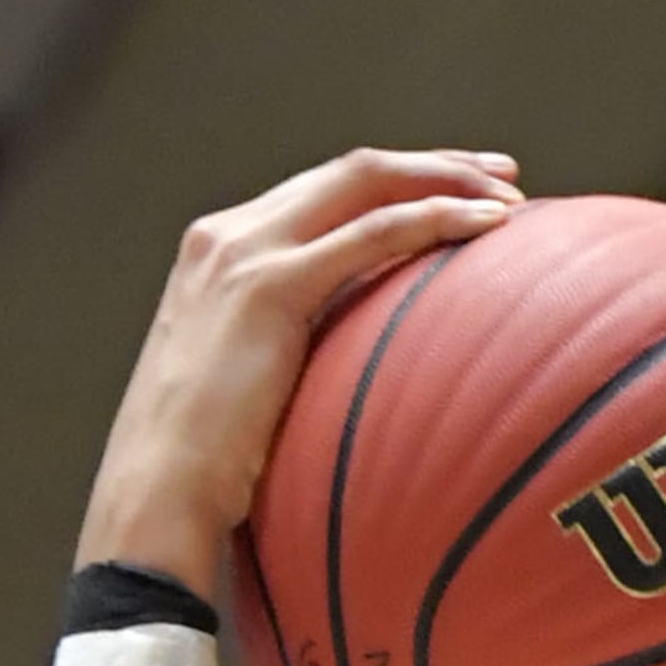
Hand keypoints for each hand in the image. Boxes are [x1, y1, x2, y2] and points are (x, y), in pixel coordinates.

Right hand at [79, 149, 519, 590]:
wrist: (153, 499)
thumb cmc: (204, 479)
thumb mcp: (247, 398)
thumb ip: (291, 361)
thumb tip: (358, 384)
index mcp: (220, 255)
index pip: (322, 196)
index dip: (396, 186)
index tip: (457, 194)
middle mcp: (228, 236)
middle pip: (350, 173)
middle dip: (432, 165)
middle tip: (502, 177)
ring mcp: (244, 253)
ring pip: (365, 183)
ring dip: (444, 179)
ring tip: (511, 196)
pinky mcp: (270, 287)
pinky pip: (374, 235)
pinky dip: (436, 220)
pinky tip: (489, 226)